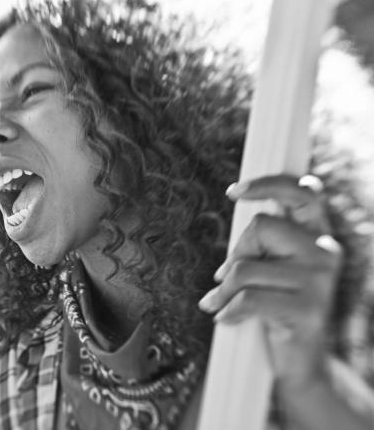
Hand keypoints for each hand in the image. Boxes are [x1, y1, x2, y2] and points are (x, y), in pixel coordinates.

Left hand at [198, 174, 341, 390]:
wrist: (301, 364)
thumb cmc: (277, 309)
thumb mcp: (271, 268)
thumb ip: (264, 240)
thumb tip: (239, 209)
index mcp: (318, 237)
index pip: (302, 193)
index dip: (268, 184)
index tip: (233, 192)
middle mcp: (326, 252)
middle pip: (261, 226)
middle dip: (236, 252)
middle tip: (228, 276)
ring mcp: (320, 281)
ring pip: (246, 267)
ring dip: (225, 289)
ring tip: (222, 303)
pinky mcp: (308, 309)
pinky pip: (248, 298)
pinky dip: (228, 309)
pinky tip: (225, 318)